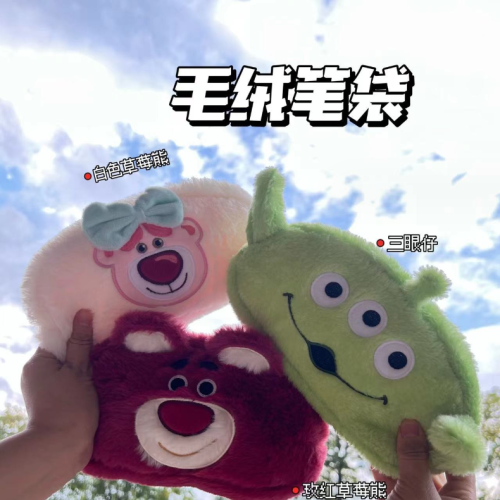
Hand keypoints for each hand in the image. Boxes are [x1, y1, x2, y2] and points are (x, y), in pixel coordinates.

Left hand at [21, 309, 98, 467]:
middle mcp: (34, 373)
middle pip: (62, 353)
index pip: (57, 337)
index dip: (77, 335)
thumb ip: (80, 342)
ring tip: (101, 372)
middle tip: (102, 354)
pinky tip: (94, 387)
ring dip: (83, 369)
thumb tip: (83, 312)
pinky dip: (80, 383)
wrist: (60, 450)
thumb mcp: (79, 370)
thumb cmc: (70, 406)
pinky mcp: (50, 403)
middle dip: (81, 353)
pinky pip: (66, 384)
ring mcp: (41, 390)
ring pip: (66, 369)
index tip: (96, 335)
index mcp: (37, 361)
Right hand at [371, 420, 475, 499]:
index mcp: (458, 499)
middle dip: (416, 441)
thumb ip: (415, 459)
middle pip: (429, 463)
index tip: (434, 413)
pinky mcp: (393, 499)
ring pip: (406, 470)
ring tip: (389, 424)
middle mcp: (438, 497)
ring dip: (395, 450)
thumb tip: (410, 424)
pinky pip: (388, 479)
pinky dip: (379, 464)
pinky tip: (374, 445)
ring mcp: (414, 498)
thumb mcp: (418, 492)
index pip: (458, 462)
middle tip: (408, 414)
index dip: (448, 438)